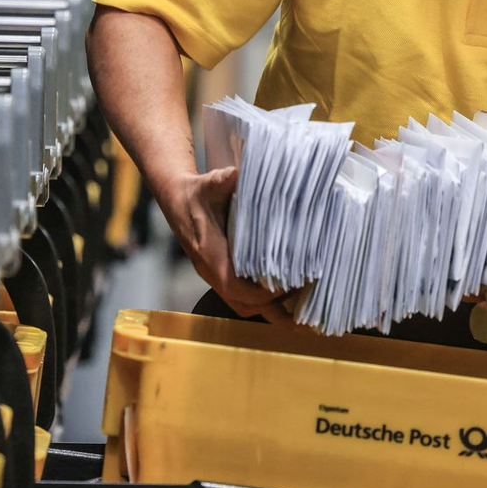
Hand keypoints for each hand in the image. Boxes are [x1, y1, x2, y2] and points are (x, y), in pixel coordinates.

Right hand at [157, 166, 293, 324]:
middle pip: (245, 305)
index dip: (263, 292)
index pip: (235, 287)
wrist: (178, 200)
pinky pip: (245, 298)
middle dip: (276, 313)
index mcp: (209, 254)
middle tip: (308, 313)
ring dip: (272, 310)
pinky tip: (287, 293)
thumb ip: (221, 180)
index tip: (292, 284)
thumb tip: (235, 174)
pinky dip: (266, 302)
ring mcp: (217, 276)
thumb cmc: (197, 193)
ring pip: (245, 305)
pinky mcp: (224, 274)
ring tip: (303, 310)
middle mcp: (212, 271)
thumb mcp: (208, 184)